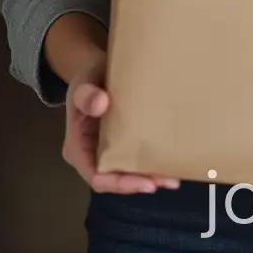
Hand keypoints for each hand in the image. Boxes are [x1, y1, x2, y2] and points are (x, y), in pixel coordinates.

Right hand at [62, 50, 179, 194]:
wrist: (100, 68)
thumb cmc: (88, 77)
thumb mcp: (83, 81)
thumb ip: (85, 94)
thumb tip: (100, 104)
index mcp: (77, 146)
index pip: (97, 176)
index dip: (120, 184)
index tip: (146, 183)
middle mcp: (92, 155)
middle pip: (115, 179)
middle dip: (141, 183)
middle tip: (170, 182)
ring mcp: (108, 150)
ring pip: (127, 172)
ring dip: (151, 176)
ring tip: (175, 178)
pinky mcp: (122, 142)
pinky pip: (135, 158)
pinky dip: (152, 162)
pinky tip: (171, 163)